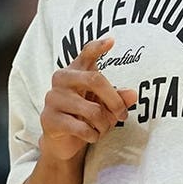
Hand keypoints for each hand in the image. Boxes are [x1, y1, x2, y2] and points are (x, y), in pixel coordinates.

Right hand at [39, 37, 137, 160]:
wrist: (62, 142)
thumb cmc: (84, 117)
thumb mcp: (104, 106)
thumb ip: (117, 99)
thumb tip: (133, 94)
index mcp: (75, 71)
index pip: (86, 54)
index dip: (98, 47)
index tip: (112, 41)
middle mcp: (61, 79)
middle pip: (96, 80)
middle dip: (115, 101)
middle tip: (123, 116)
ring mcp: (53, 98)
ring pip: (92, 110)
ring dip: (104, 124)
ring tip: (102, 129)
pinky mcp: (49, 118)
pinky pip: (82, 127)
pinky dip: (93, 135)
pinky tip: (91, 136)